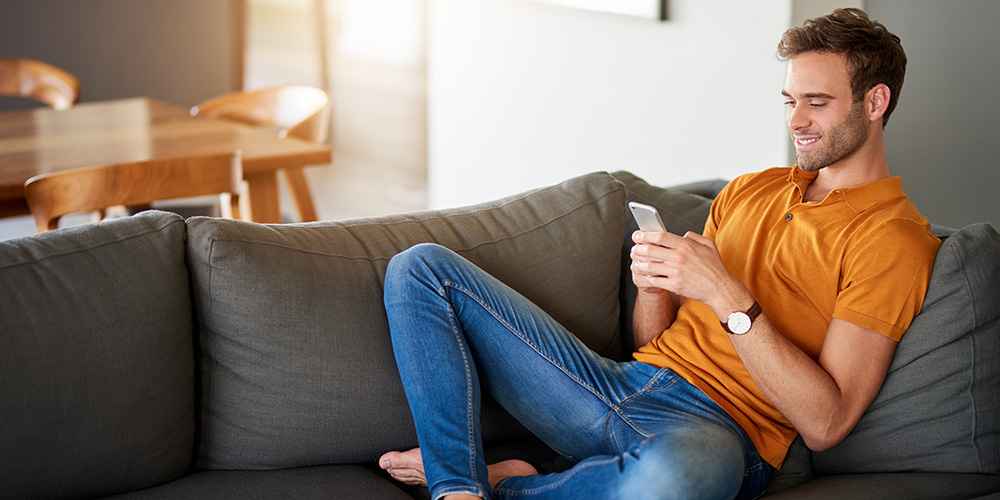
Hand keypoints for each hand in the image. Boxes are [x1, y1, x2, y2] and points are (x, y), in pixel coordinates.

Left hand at [631, 230, 745, 314]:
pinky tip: (646, 276)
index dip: (645, 235)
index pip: (660, 236)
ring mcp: (676, 272)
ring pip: (649, 266)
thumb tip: (682, 234)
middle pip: (650, 250)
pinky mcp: (675, 285)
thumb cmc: (715, 267)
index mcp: (686, 245)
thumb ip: (694, 236)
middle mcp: (679, 257)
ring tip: (636, 263)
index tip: (637, 235)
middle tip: (633, 249)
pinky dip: (647, 278)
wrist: (720, 289)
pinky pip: (654, 280)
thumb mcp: (709, 245)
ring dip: (639, 264)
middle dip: (637, 248)